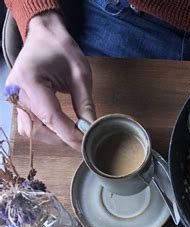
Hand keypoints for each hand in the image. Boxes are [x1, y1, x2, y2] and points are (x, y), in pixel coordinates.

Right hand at [5, 11, 95, 150]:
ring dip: (53, 138)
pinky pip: (29, 125)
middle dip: (62, 139)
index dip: (70, 135)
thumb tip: (92, 131)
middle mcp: (16, 91)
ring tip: (73, 134)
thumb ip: (86, 105)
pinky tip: (60, 128)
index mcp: (30, 79)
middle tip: (82, 140)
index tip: (87, 144)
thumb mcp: (80, 75)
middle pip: (39, 129)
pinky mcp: (16, 102)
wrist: (43, 35)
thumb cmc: (61, 49)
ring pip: (32, 132)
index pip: (51, 117)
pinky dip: (45, 131)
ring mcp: (13, 97)